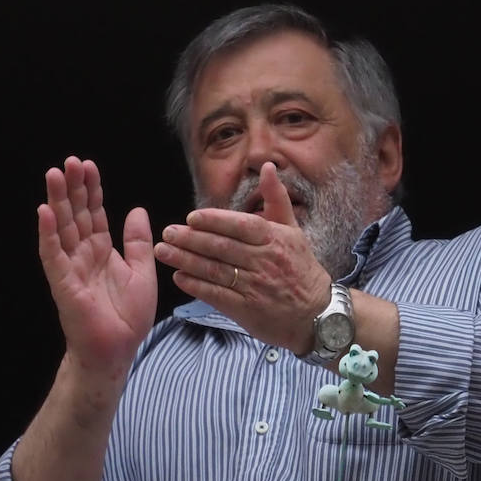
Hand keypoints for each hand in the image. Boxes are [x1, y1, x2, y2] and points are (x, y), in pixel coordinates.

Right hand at [37, 156, 157, 374]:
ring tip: (54, 175)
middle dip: (72, 187)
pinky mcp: (62, 282)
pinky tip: (45, 212)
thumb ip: (137, 241)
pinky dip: (48, 233)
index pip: (94, 213)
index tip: (88, 166)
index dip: (91, 189)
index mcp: (102, 250)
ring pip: (62, 228)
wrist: (116, 350)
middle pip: (76, 214)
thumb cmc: (128, 316)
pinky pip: (53, 254)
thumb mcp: (143, 271)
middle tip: (68, 161)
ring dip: (57, 201)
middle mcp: (83, 254)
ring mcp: (70, 267)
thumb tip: (137, 209)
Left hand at [152, 163, 331, 353]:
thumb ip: (277, 199)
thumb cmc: (301, 268)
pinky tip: (179, 277)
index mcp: (275, 239)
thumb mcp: (293, 231)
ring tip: (164, 252)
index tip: (191, 218)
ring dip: (186, 260)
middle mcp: (265, 261)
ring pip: (215, 270)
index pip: (241, 226)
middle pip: (223, 248)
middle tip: (168, 233)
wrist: (316, 314)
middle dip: (191, 239)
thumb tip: (268, 167)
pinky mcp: (247, 309)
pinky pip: (217, 295)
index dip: (215, 221)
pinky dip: (196, 286)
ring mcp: (255, 286)